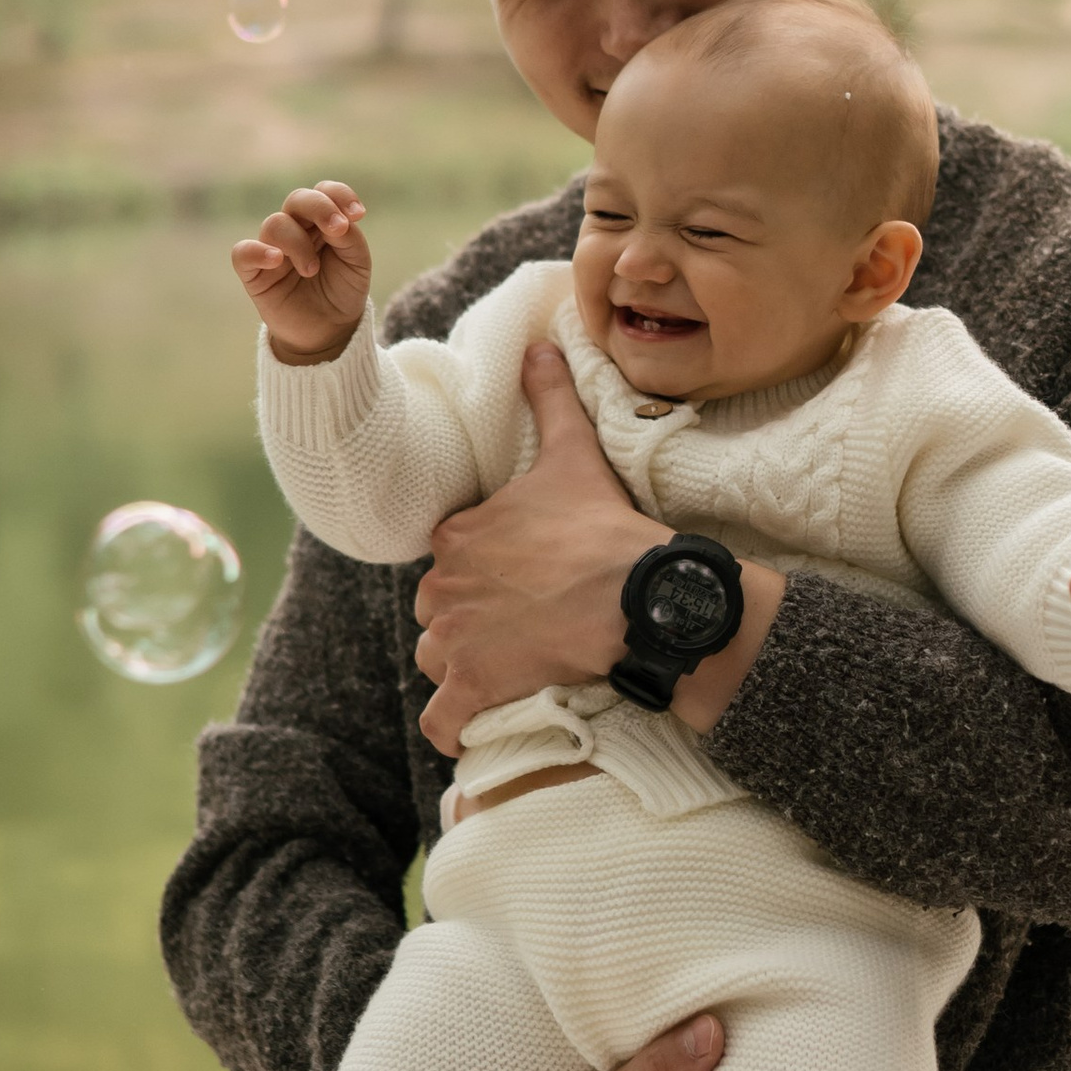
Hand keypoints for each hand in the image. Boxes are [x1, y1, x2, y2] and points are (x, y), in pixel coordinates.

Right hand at [232, 181, 370, 364]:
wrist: (329, 331)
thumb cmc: (342, 290)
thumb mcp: (357, 263)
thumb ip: (349, 238)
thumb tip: (335, 222)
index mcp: (321, 221)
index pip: (324, 191)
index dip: (339, 195)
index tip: (358, 213)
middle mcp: (295, 229)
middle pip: (297, 199)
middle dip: (320, 208)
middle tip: (338, 229)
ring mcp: (272, 248)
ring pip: (275, 224)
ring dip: (299, 243)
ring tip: (312, 270)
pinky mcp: (254, 273)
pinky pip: (242, 252)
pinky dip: (258, 251)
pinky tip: (277, 261)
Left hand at [412, 344, 649, 754]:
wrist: (633, 597)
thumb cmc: (603, 526)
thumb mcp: (572, 453)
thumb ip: (549, 399)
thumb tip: (537, 345)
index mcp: (457, 534)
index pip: (448, 555)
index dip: (480, 567)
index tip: (517, 578)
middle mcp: (442, 586)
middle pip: (438, 609)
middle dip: (468, 618)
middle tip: (520, 624)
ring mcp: (453, 640)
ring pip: (437, 659)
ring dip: (461, 667)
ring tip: (509, 668)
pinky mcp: (471, 688)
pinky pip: (442, 720)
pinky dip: (455, 725)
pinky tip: (477, 721)